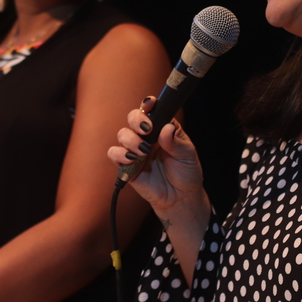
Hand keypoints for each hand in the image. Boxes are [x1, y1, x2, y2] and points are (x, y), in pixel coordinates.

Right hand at [108, 96, 205, 213]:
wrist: (180, 198)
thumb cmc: (186, 173)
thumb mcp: (188, 156)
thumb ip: (176, 142)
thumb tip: (166, 128)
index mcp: (162, 128)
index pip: (152, 110)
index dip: (148, 104)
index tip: (150, 105)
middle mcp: (147, 136)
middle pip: (133, 117)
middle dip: (137, 119)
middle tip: (146, 130)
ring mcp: (135, 149)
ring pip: (122, 134)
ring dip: (131, 140)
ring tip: (144, 152)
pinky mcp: (126, 165)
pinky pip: (114, 153)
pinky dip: (120, 154)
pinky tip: (132, 160)